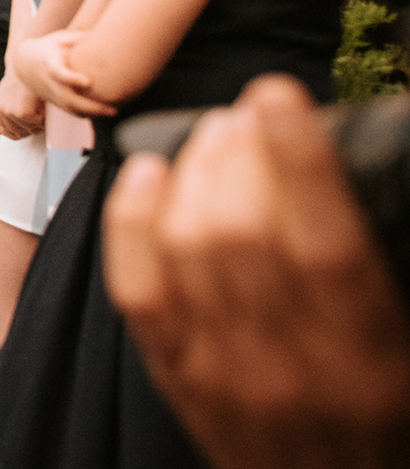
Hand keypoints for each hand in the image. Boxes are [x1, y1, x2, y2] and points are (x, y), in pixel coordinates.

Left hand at [0, 66, 45, 139]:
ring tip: (43, 112)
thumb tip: (3, 130)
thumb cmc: (24, 77)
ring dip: (39, 124)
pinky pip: (37, 124)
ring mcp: (11, 112)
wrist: (27, 62)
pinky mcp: (23, 113)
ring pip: (30, 130)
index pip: (7, 131)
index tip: (30, 127)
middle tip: (39, 119)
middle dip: (31, 128)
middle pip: (18, 133)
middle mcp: (2, 111)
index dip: (21, 131)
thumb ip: (7, 108)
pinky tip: (44, 108)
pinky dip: (43, 119)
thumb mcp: (9, 93)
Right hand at [14, 28, 117, 118]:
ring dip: (91, 112)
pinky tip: (102, 111)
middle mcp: (49, 81)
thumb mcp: (60, 38)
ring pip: (70, 108)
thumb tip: (105, 30)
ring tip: (112, 110)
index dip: (71, 78)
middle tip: (113, 109)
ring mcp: (50, 93)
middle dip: (90, 106)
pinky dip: (85, 114)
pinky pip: (69, 111)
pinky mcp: (53, 101)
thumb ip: (79, 38)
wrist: (24, 63)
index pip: (58, 73)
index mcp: (48, 62)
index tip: (87, 82)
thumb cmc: (48, 47)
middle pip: (67, 98)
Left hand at [103, 75, 409, 468]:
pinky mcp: (175, 374)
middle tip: (246, 117)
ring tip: (213, 136)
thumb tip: (348, 166)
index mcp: (367, 357)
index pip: (322, 241)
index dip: (295, 159)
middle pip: (240, 229)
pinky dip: (133, 220)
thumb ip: (386, 260)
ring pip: (185, 246)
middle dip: (237, 153)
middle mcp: (290, 365)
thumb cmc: (387, 420)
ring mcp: (223, 372)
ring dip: (194, 172)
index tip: (278, 97)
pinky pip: (137, 286)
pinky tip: (147, 175)